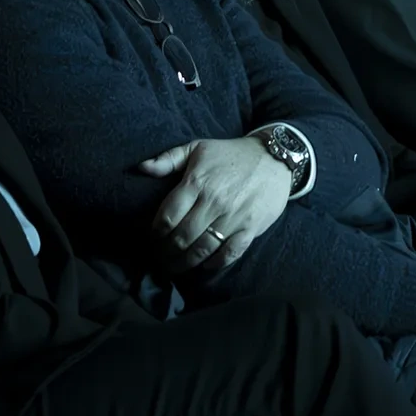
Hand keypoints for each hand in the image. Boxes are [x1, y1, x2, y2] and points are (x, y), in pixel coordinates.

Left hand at [136, 137, 289, 271]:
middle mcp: (213, 201)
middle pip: (182, 237)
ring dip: (186, 262)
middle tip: (162, 258)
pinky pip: (229, 253)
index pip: (167, 216)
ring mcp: (233, 216)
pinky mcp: (250, 228)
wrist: (274, 158)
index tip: (153, 238)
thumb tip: (142, 168)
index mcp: (196, 182)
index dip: (156, 232)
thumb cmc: (230, 154)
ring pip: (202, 248)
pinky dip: (215, 263)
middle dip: (167, 252)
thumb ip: (168, 159)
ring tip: (177, 267)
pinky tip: (206, 265)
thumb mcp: (197, 148)